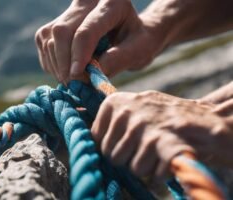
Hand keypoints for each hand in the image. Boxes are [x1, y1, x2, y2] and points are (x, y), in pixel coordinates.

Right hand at [34, 0, 164, 81]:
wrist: (129, 32)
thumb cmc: (138, 41)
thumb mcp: (139, 50)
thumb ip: (117, 60)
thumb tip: (87, 75)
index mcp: (112, 3)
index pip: (86, 30)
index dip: (79, 55)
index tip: (77, 78)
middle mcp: (86, 1)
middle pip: (62, 32)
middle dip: (64, 63)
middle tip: (75, 85)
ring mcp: (67, 12)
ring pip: (49, 39)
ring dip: (58, 66)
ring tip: (77, 79)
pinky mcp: (53, 24)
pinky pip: (44, 46)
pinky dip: (53, 64)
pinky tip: (70, 70)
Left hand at [91, 91, 232, 179]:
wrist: (205, 117)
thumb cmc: (162, 116)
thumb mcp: (132, 108)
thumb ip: (107, 120)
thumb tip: (78, 124)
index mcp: (115, 102)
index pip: (97, 141)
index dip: (114, 146)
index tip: (127, 140)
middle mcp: (128, 112)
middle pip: (113, 156)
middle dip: (129, 158)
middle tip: (146, 146)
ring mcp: (147, 127)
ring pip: (133, 168)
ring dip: (148, 166)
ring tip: (159, 150)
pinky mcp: (166, 143)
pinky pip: (153, 174)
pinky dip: (162, 173)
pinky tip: (168, 159)